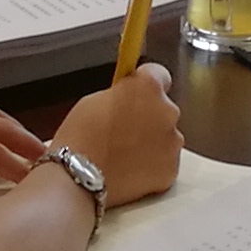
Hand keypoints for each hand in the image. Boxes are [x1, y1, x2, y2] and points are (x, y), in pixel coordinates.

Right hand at [51, 64, 183, 205]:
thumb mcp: (96, 98)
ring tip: (124, 154)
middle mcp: (167, 111)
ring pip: (166, 137)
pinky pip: (165, 163)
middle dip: (148, 116)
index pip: (158, 74)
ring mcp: (172, 142)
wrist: (79, 176)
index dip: (144, 85)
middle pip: (163, 108)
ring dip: (152, 142)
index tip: (137, 93)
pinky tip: (130, 169)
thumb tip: (128, 98)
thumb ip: (122, 94)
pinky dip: (152, 166)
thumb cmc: (81, 138)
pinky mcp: (171, 169)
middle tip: (124, 130)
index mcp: (148, 86)